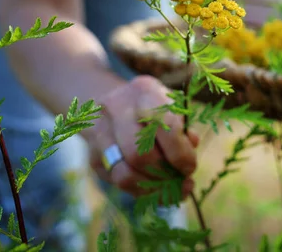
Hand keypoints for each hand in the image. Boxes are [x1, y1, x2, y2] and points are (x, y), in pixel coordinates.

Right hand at [83, 75, 198, 199]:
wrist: (115, 102)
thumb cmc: (155, 108)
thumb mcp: (173, 110)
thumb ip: (184, 133)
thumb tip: (187, 162)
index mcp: (145, 91)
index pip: (165, 126)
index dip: (180, 153)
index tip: (189, 168)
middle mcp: (118, 107)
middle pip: (140, 153)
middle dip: (164, 174)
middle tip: (180, 182)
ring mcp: (100, 130)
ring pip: (124, 172)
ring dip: (151, 186)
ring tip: (168, 189)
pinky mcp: (92, 154)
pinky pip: (116, 180)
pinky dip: (138, 189)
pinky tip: (152, 187)